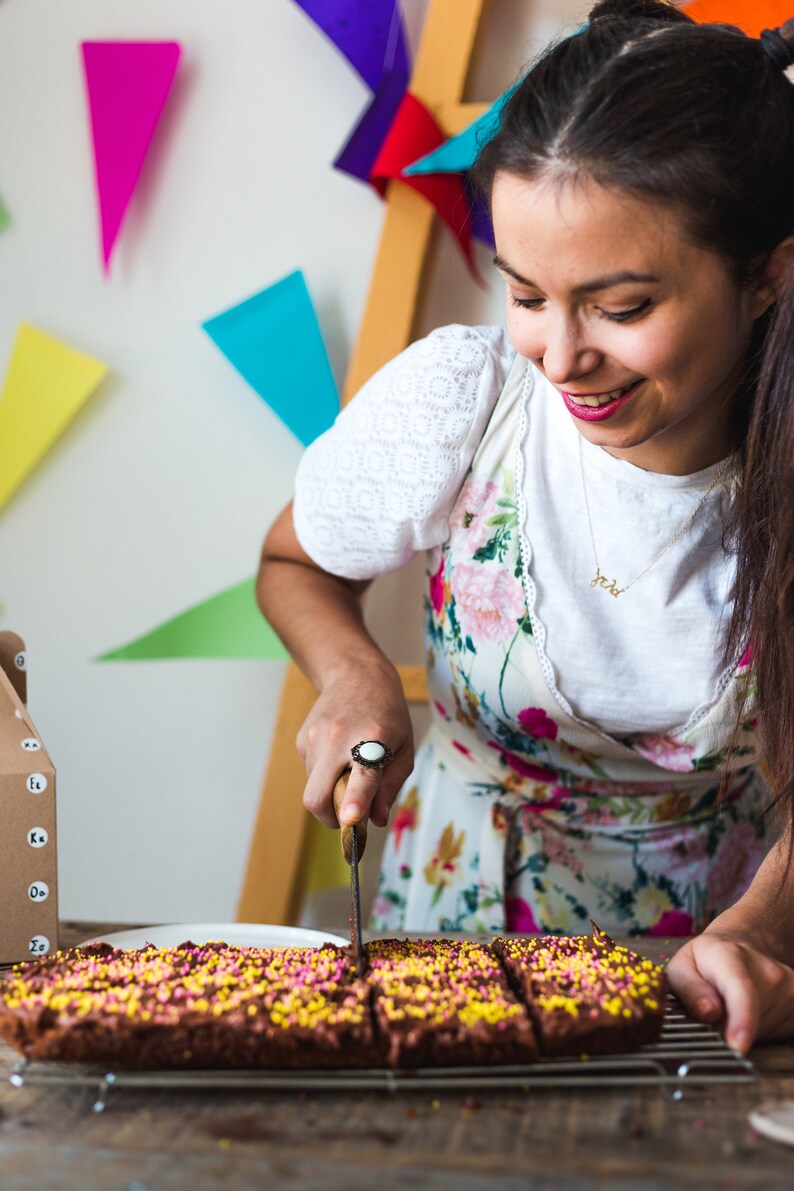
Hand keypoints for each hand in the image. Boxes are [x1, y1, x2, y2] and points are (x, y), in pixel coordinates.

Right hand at [296, 659, 413, 830]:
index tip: (350, 820)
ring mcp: (315, 737)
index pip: (361, 777)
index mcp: (372, 739)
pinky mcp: (302, 738)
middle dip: (329, 817)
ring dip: (329, 793)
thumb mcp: (404, 748)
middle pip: (317, 795)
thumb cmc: (387, 715)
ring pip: (312, 787)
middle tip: (347, 817)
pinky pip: (310, 772)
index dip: (354, 802)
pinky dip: (323, 776)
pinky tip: (338, 755)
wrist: (357, 674)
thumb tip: (377, 820)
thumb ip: (391, 786)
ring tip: (349, 772)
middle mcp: (338, 738)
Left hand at [666, 928, 793, 1052]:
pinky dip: (759, 1031)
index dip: (742, 1019)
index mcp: (731, 957)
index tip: (738, 1045)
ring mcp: (789, 989)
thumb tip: (708, 1013)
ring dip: (743, 1030)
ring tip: (733, 1004)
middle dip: (727, 1028)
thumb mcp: (683, 966)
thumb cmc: (707, 960)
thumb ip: (689, 989)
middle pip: (750, 1021)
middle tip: (715, 1008)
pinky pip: (777, 1033)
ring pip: (762, 1032)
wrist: (745, 945)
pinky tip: (752, 1010)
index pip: (742, 990)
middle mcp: (768, 971)